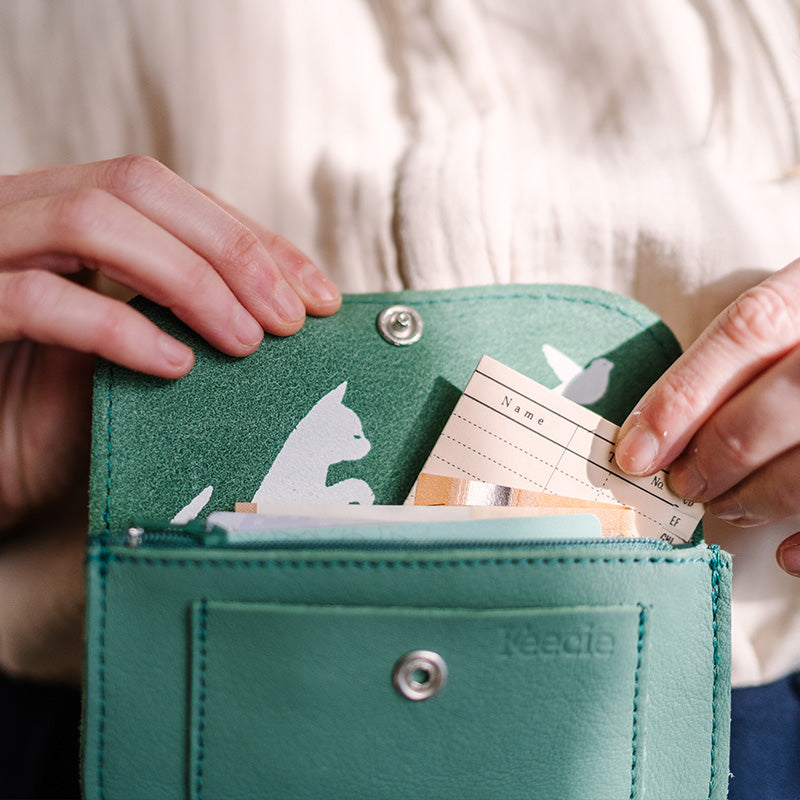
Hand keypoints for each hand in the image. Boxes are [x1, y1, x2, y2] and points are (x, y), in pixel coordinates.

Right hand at [0, 156, 340, 681]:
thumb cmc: (39, 418)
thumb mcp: (123, 359)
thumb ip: (177, 318)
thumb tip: (280, 315)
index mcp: (64, 215)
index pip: (173, 197)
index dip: (254, 238)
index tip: (317, 295)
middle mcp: (20, 214)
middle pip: (138, 186)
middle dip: (233, 250)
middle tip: (292, 320)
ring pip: (91, 221)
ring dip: (190, 280)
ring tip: (245, 341)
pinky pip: (39, 300)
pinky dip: (119, 328)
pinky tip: (175, 365)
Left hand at [614, 260, 799, 574]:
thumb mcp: (796, 308)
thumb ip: (743, 354)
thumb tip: (653, 432)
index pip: (748, 332)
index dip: (681, 397)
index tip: (635, 452)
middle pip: (781, 402)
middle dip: (715, 456)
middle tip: (680, 485)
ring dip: (760, 496)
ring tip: (725, 506)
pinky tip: (789, 556)